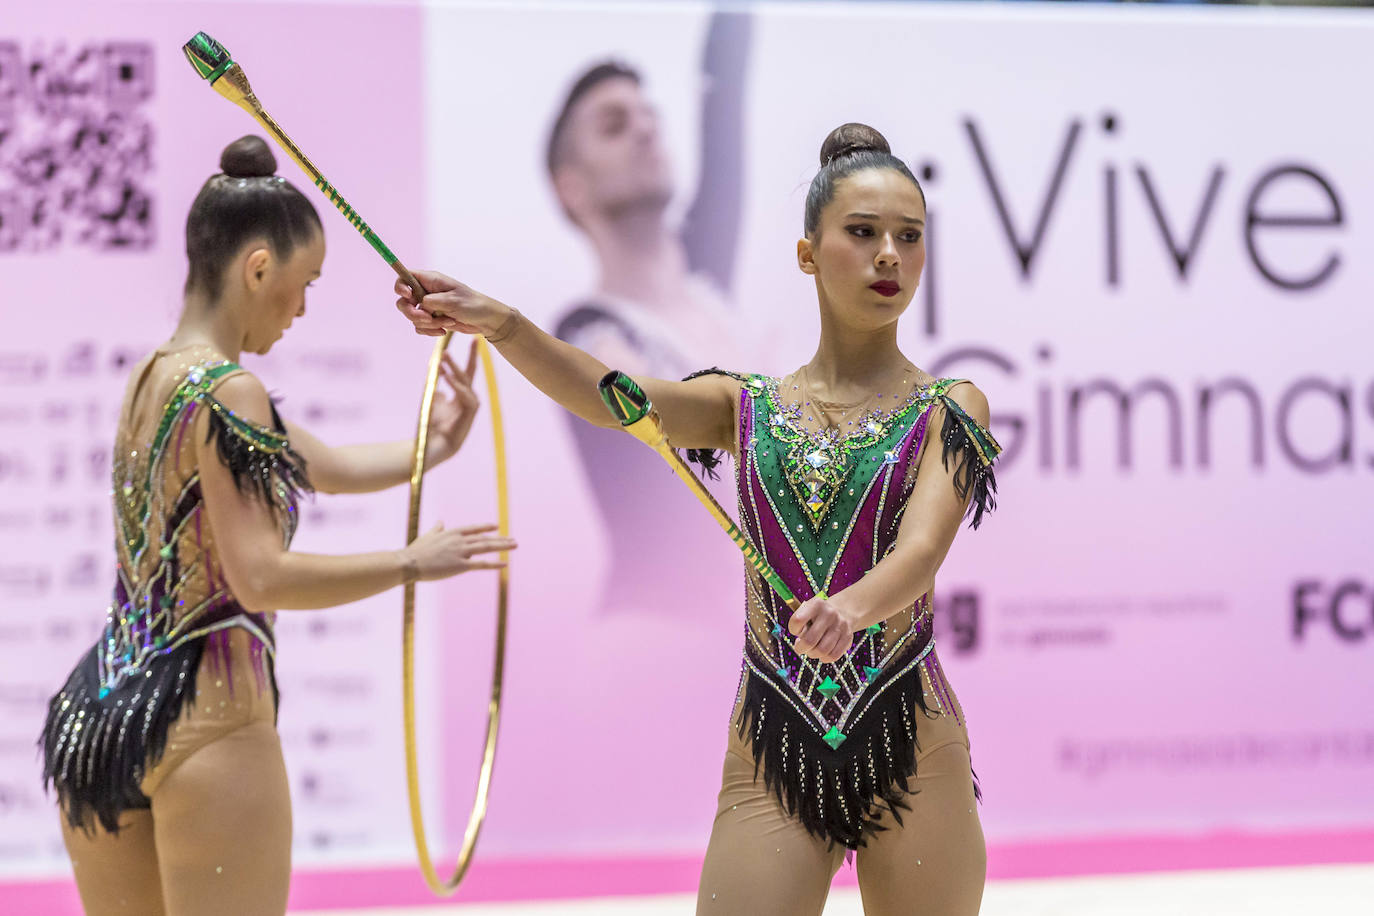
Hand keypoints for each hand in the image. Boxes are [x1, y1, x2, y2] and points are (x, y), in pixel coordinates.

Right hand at [394, 269, 508, 337]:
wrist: (485, 320)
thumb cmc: (473, 305)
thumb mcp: (454, 300)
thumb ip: (433, 300)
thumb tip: (420, 305)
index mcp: (431, 281)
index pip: (405, 277)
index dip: (401, 286)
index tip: (408, 296)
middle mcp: (426, 292)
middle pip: (403, 302)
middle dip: (413, 313)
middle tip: (427, 318)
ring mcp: (428, 307)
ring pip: (412, 317)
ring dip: (428, 324)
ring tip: (447, 323)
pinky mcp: (431, 320)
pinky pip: (420, 327)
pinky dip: (430, 331)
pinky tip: (444, 330)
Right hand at [403, 522, 514, 580]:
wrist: (410, 563)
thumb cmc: (416, 551)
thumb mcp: (428, 536)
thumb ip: (437, 529)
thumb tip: (441, 522)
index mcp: (451, 533)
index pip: (473, 529)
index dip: (486, 528)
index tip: (496, 527)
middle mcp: (459, 540)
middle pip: (484, 538)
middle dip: (500, 539)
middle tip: (514, 540)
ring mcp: (461, 552)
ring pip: (486, 547)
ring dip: (502, 546)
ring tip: (514, 546)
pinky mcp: (460, 565)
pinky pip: (481, 564)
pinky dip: (494, 563)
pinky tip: (505, 563)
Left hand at [424, 340, 479, 466]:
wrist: (434, 443)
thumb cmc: (432, 425)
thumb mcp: (432, 400)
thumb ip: (437, 387)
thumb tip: (438, 376)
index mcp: (461, 395)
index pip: (467, 372)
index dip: (471, 357)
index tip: (474, 340)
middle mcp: (469, 398)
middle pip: (470, 373)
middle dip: (471, 356)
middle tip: (472, 340)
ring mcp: (471, 405)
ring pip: (465, 382)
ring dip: (454, 368)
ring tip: (444, 356)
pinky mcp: (470, 412)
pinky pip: (464, 394)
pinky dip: (455, 384)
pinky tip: (446, 375)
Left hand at [789, 594, 856, 663]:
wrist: (842, 612)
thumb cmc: (817, 616)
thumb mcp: (807, 611)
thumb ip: (799, 624)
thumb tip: (800, 643)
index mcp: (816, 604)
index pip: (797, 620)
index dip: (793, 630)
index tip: (796, 631)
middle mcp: (830, 613)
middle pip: (809, 640)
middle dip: (800, 648)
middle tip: (800, 647)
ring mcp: (841, 625)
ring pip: (822, 651)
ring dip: (812, 654)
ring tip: (811, 649)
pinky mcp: (848, 637)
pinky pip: (833, 656)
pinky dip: (824, 658)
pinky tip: (821, 653)